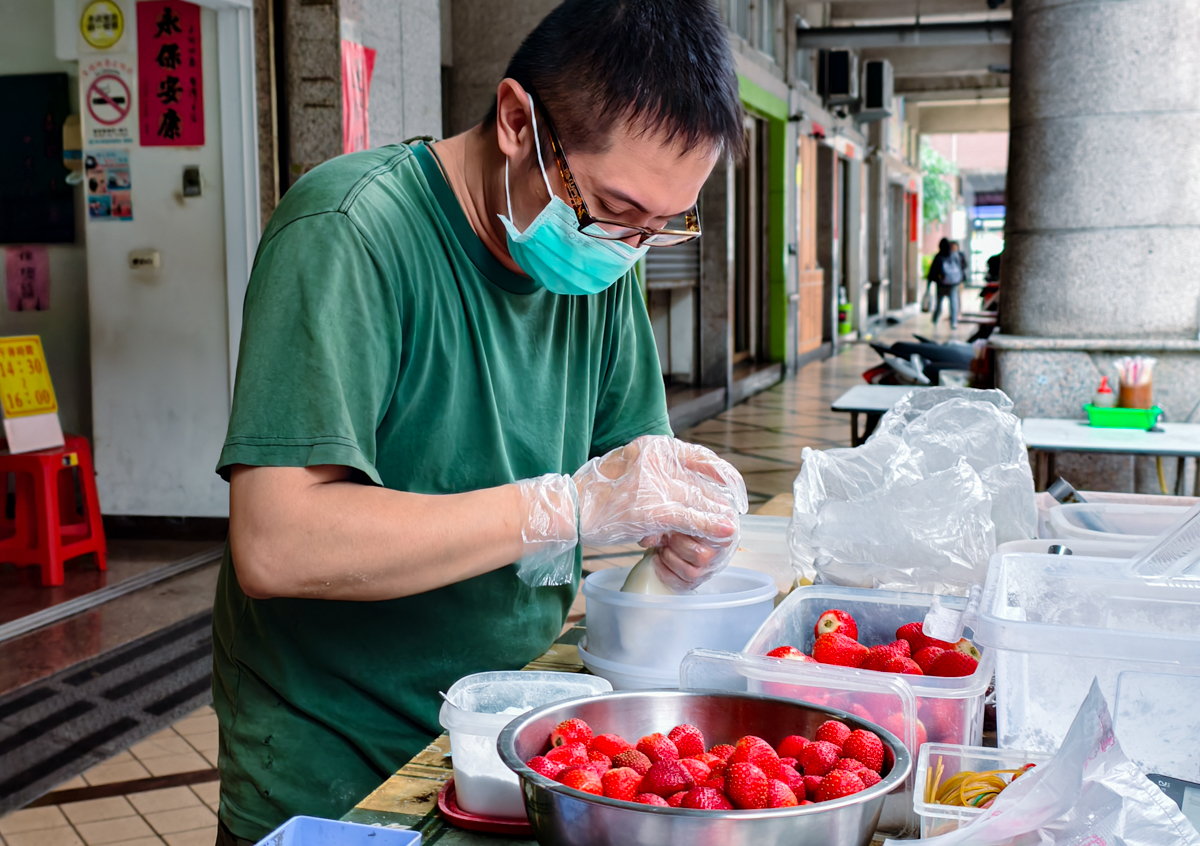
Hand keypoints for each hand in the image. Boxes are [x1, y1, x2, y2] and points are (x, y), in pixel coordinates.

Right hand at [513, 436, 746, 588]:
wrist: (569, 507)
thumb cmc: (596, 492)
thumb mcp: (629, 468)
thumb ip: (656, 472)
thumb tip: (684, 485)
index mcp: (654, 446)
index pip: (700, 455)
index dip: (722, 472)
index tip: (732, 486)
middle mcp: (658, 457)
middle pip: (703, 480)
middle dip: (718, 501)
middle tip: (729, 514)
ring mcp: (656, 483)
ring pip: (700, 499)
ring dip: (715, 517)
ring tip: (728, 529)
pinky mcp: (654, 509)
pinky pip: (690, 518)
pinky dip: (709, 526)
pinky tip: (726, 531)